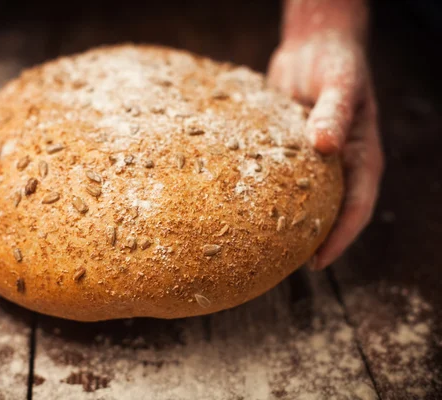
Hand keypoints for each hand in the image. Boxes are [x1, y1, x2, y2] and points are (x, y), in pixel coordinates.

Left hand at [268, 32, 383, 269]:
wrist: (314, 46)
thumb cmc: (336, 63)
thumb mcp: (342, 84)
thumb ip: (335, 113)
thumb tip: (325, 147)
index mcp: (360, 158)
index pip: (356, 208)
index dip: (339, 238)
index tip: (317, 262)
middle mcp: (337, 165)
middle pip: (327, 213)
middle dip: (309, 242)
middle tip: (281, 267)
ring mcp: (311, 160)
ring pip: (301, 201)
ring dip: (286, 224)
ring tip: (258, 249)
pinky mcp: (287, 151)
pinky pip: (278, 180)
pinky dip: (265, 196)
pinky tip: (240, 208)